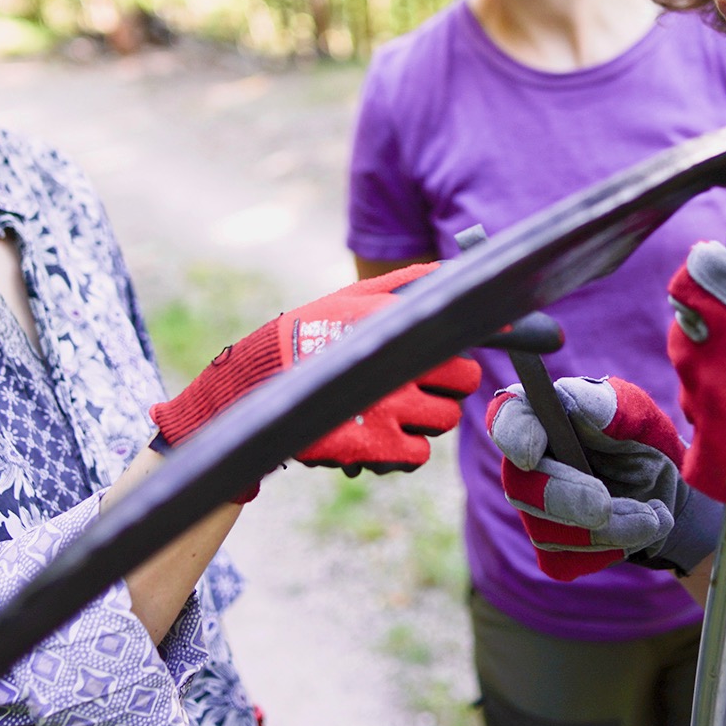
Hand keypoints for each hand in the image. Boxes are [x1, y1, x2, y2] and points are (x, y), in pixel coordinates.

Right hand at [150, 265, 480, 498]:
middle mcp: (400, 365)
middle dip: (447, 387)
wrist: (261, 381)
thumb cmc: (317, 331)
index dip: (456, 357)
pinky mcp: (375, 445)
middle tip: (418, 386)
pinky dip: (406, 452)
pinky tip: (383, 436)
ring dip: (427, 419)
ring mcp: (390, 408)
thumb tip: (460, 271)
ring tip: (396, 410)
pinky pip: (419, 455)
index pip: (464, 345)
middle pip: (464, 383)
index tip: (440, 362)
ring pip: (445, 420)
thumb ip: (413, 281)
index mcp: (399, 326)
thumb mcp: (360, 294)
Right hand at [486, 376, 722, 580]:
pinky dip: (609, 550)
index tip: (532, 452)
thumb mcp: (637, 415)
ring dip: (608, 528)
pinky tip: (638, 532)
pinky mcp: (552, 548)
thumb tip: (568, 398)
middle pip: (522, 487)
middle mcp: (527, 464)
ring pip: (549, 531)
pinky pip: (566, 559)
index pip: (505, 417)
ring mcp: (534, 510)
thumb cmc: (644, 443)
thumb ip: (605, 404)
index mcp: (541, 417)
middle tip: (606, 505)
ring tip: (653, 515)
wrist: (669, 493)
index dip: (511, 434)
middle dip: (567, 499)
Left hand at [668, 241, 725, 623]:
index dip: (703, 282)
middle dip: (713, 337)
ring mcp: (706, 425)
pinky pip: (703, 447)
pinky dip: (724, 442)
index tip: (714, 284)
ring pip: (696, 393)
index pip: (688, 288)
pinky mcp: (712, 469)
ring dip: (720, 388)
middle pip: (688, 342)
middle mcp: (709, 376)